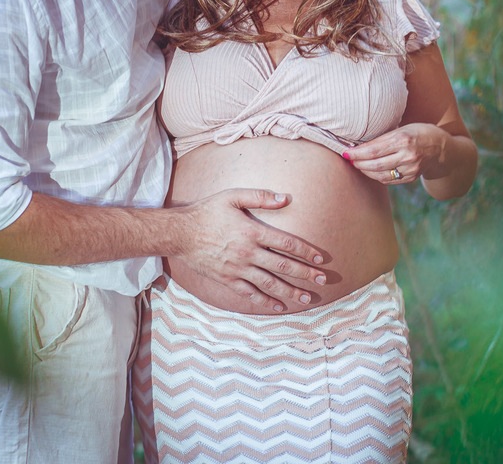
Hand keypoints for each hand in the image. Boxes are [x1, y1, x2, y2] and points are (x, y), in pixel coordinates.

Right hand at [179, 189, 327, 312]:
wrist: (180, 234)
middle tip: (323, 280)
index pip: (286, 243)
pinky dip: (266, 301)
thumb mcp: (232, 196)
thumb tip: (286, 198)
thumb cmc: (207, 212)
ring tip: (307, 298)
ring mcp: (237, 269)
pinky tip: (279, 306)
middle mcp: (247, 253)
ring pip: (269, 283)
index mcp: (252, 232)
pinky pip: (250, 294)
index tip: (319, 258)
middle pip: (283, 266)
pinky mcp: (228, 280)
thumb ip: (260, 197)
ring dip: (290, 291)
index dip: (305, 251)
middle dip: (305, 274)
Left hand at [341, 123, 446, 184]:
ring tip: (357, 165)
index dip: (356, 153)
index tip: (345, 152)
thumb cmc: (420, 133)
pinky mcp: (411, 178)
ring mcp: (410, 169)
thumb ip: (386, 135)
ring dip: (365, 171)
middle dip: (358, 162)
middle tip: (348, 159)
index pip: (373, 149)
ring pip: (380, 175)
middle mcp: (407, 155)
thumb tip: (360, 141)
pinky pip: (388, 180)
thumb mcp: (404, 128)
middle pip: (375, 163)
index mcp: (404, 139)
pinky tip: (370, 170)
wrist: (442, 149)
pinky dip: (376, 176)